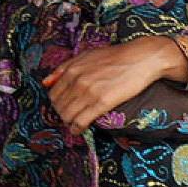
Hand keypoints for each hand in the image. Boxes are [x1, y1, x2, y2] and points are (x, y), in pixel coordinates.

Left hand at [44, 36, 183, 135]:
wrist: (141, 58)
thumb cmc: (117, 56)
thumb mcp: (87, 56)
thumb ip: (65, 67)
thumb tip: (46, 81)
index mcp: (72, 69)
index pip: (54, 94)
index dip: (57, 104)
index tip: (64, 108)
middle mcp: (77, 81)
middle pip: (59, 106)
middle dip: (62, 115)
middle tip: (69, 118)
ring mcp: (89, 92)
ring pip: (67, 115)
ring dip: (68, 123)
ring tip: (74, 126)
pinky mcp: (102, 103)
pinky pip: (81, 121)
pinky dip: (76, 128)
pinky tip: (78, 130)